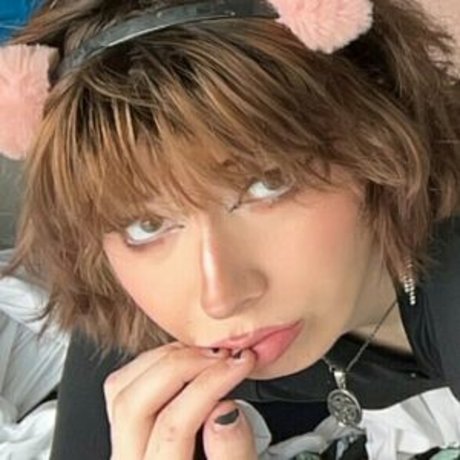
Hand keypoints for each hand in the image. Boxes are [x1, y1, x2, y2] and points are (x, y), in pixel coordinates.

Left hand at [104, 342, 257, 459]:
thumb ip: (233, 455)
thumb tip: (225, 410)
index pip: (173, 425)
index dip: (210, 385)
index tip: (239, 364)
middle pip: (135, 401)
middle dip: (184, 366)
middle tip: (222, 357)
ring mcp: (120, 448)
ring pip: (121, 387)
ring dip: (166, 360)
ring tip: (206, 356)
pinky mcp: (125, 432)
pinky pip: (125, 384)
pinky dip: (156, 362)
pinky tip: (186, 362)